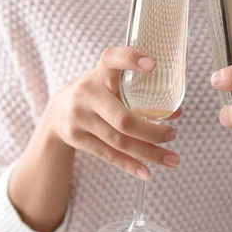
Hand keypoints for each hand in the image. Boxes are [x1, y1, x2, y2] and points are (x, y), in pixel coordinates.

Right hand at [47, 47, 181, 180]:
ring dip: (149, 152)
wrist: (56, 112)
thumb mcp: (110, 84)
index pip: (113, 59)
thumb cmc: (95, 94)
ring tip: (171, 159)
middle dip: (152, 132)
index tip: (153, 64)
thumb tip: (176, 112)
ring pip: (119, 141)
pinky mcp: (77, 137)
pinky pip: (108, 154)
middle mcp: (87, 93)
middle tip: (172, 134)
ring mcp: (80, 117)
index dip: (131, 59)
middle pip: (123, 118)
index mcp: (100, 73)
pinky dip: (129, 164)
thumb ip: (140, 94)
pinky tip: (146, 172)